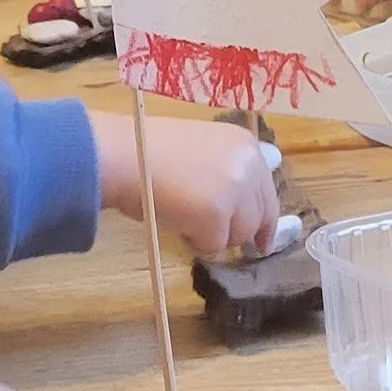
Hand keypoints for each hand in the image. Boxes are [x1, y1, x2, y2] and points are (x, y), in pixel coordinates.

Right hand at [92, 112, 278, 257]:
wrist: (124, 154)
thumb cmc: (150, 150)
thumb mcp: (201, 151)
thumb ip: (228, 171)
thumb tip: (247, 201)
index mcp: (244, 144)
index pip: (267, 191)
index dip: (264, 220)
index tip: (262, 241)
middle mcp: (248, 164)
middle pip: (258, 217)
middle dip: (237, 232)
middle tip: (215, 238)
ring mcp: (235, 190)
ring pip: (238, 235)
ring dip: (213, 235)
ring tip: (183, 217)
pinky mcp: (216, 215)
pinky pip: (213, 246)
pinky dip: (194, 242)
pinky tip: (176, 222)